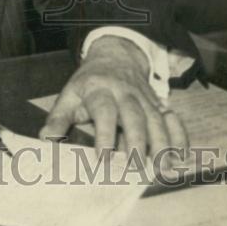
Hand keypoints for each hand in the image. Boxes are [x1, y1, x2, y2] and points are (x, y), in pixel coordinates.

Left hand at [39, 36, 187, 158]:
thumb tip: (45, 139)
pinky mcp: (157, 104)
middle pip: (134, 116)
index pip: (104, 112)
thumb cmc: (88, 83)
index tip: (102, 158)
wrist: (114, 57)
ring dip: (162, 143)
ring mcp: (144, 98)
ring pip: (156, 120)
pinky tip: (180, 154)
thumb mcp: (69, 95)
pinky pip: (171, 119)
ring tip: (163, 168)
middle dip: (137, 141)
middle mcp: (124, 93)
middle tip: (135, 167)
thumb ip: (58, 118)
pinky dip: (178, 136)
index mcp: (100, 90)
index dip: (104, 135)